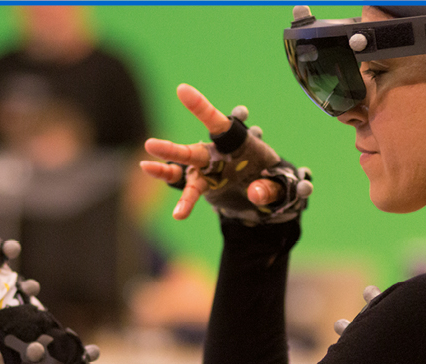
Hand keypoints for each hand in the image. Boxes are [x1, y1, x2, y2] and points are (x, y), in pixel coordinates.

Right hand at [141, 84, 282, 219]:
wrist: (267, 194)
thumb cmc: (273, 181)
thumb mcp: (280, 186)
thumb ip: (269, 189)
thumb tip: (254, 193)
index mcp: (238, 143)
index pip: (219, 124)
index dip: (200, 108)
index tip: (181, 90)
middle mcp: (218, 154)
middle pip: (193, 151)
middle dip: (172, 150)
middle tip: (150, 145)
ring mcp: (208, 169)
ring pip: (184, 169)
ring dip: (165, 168)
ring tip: (145, 166)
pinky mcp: (205, 184)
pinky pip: (188, 188)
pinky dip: (182, 199)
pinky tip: (176, 212)